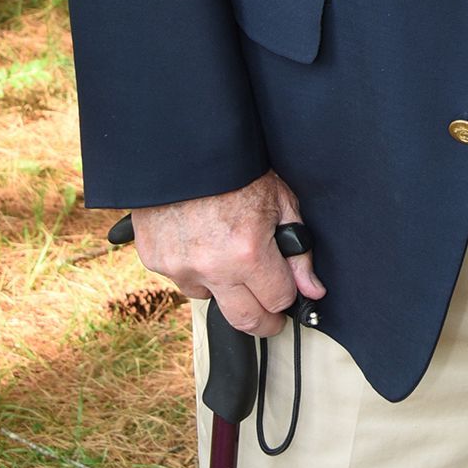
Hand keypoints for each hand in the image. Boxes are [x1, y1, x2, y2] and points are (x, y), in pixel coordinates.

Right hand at [130, 169, 326, 335]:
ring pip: (210, 299)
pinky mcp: (156, 261)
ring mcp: (180, 267)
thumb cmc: (237, 169)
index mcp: (248, 252)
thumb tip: (312, 289)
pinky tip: (201, 241)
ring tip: (229, 254)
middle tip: (270, 314)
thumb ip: (298, 251)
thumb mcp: (280, 201)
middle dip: (264, 322)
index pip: (277, 300)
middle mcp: (212, 267)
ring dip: (223, 288)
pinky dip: (195, 268)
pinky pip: (183, 279)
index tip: (287, 296)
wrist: (184, 146)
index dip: (287, 297)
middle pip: (244, 321)